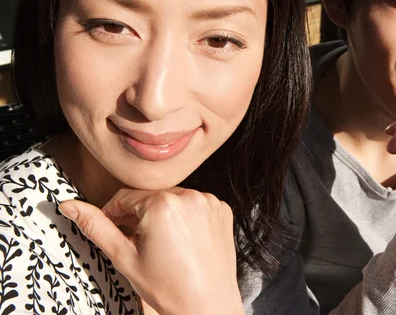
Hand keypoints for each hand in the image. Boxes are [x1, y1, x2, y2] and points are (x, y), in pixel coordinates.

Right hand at [58, 188, 243, 314]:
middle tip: (136, 243)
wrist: (207, 305)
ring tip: (161, 245)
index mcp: (163, 204)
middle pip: (151, 197)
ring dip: (163, 214)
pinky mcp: (222, 210)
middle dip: (139, 216)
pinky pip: (195, 205)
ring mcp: (209, 202)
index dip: (113, 214)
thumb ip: (96, 227)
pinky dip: (186, 217)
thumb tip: (69, 205)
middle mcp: (190, 196)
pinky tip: (183, 241)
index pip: (125, 197)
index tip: (112, 232)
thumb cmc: (166, 286)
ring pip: (174, 199)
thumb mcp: (124, 257)